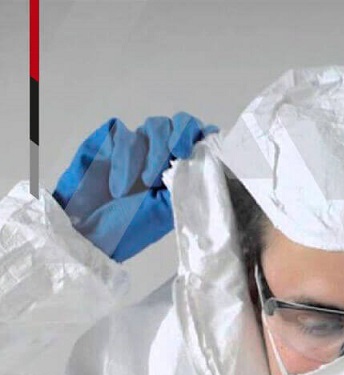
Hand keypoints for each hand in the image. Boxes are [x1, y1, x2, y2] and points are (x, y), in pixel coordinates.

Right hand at [53, 113, 218, 261]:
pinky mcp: (113, 139)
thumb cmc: (129, 226)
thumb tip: (206, 163)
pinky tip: (120, 186)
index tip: (199, 150)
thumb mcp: (165, 211)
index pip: (201, 139)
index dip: (204, 137)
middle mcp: (164, 153)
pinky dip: (126, 160)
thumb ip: (185, 184)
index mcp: (183, 171)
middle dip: (179, 137)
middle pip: (182, 124)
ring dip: (153, 153)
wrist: (85, 228)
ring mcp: (139, 144)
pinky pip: (125, 135)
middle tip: (177, 154)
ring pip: (155, 126)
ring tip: (145, 183)